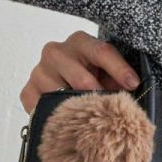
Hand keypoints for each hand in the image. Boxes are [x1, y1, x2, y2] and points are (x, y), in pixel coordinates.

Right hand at [19, 30, 140, 114]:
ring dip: (79, 109)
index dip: (119, 69)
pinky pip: (43, 107)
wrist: (65, 84)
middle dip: (99, 97)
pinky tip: (67, 120)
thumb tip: (132, 89)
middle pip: (82, 79)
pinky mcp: (28, 90)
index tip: (133, 84)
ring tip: (89, 118)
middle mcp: (55, 51)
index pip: (101, 52)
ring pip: (63, 96)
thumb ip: (119, 77)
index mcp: (80, 41)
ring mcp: (39, 71)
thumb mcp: (108, 72)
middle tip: (110, 110)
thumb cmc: (94, 77)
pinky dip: (57, 117)